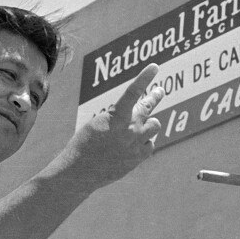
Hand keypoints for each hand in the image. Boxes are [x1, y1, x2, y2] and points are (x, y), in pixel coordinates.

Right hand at [52, 64, 164, 191]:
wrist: (80, 171)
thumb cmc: (85, 143)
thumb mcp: (99, 122)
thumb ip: (119, 116)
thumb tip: (137, 113)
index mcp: (116, 117)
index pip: (133, 92)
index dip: (145, 77)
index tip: (154, 67)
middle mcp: (130, 129)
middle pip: (149, 107)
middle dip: (155, 96)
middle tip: (160, 91)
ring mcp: (136, 144)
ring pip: (155, 125)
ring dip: (149, 123)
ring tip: (140, 125)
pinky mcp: (139, 158)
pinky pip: (150, 145)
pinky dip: (144, 143)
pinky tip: (134, 145)